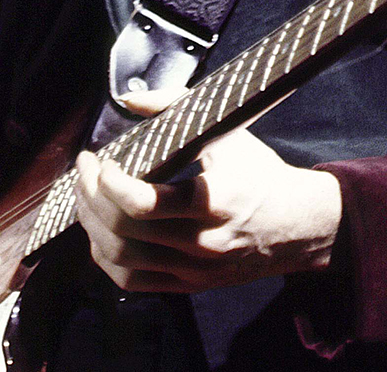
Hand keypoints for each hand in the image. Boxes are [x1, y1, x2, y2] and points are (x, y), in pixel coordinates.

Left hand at [73, 89, 341, 292]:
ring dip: (91, 226)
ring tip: (86, 196)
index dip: (108, 181)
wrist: (302, 226)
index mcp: (214, 202)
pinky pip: (132, 281)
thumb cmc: (261, 174)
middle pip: (123, 230)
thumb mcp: (229, 131)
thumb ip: (176, 106)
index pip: (141, 203)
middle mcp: (203, 242)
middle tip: (84, 169)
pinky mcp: (191, 286)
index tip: (100, 158)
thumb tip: (128, 100)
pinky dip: (105, 257)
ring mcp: (196, 269)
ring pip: (121, 258)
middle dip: (90, 196)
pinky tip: (99, 230)